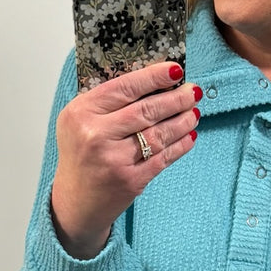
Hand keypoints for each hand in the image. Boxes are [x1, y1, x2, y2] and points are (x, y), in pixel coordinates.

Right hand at [51, 61, 200, 256]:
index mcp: (81, 113)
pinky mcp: (130, 181)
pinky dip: (180, 146)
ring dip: (182, 121)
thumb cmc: (81, 155)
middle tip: (193, 91)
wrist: (76, 201)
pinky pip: (163, 158)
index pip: (124, 87)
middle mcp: (96, 135)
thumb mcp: (80, 121)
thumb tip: (152, 80)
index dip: (154, 77)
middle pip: (146, 110)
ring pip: (158, 134)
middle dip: (176, 99)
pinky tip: (190, 136)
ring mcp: (114, 160)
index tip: (176, 70)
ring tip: (194, 111)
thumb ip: (107, 101)